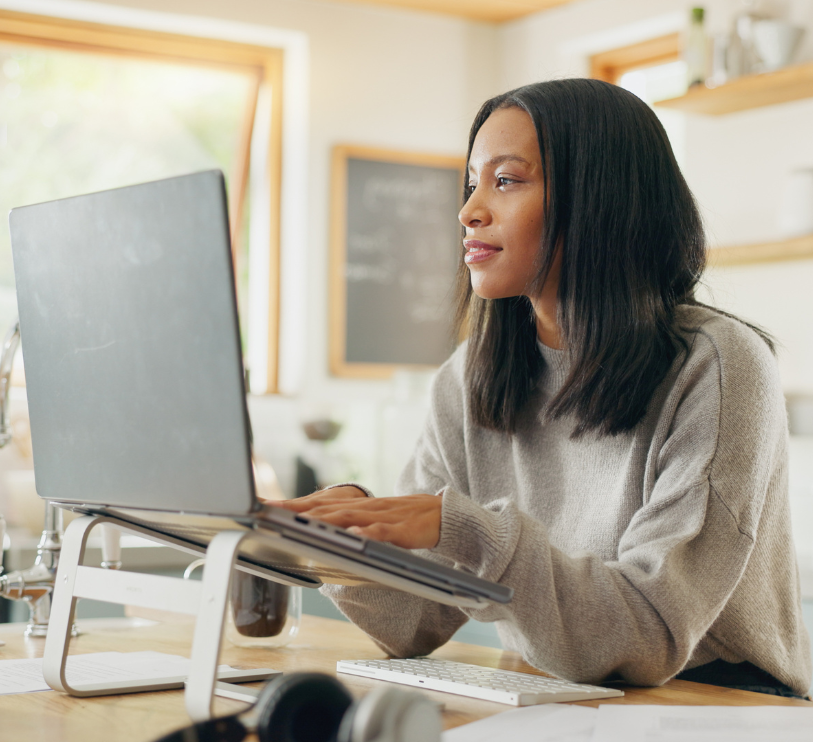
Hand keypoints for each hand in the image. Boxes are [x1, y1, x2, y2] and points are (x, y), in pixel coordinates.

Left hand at [266, 487, 441, 549]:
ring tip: (301, 522)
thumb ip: (347, 523)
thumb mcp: (372, 520)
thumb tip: (318, 531)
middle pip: (327, 506)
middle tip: (270, 510)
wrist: (443, 514)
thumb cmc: (404, 519)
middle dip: (297, 508)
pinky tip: (353, 537)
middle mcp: (365, 508)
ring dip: (324, 519)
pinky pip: (382, 533)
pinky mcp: (402, 530)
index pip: (319, 502)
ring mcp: (383, 517)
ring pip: (350, 516)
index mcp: (357, 506)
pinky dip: (366, 534)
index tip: (264, 505)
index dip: (292, 503)